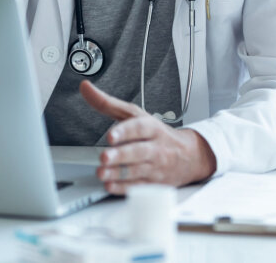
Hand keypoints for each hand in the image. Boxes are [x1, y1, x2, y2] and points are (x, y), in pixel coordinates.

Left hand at [79, 80, 215, 194]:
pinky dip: (124, 188)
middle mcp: (155, 147)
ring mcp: (155, 166)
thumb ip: (107, 103)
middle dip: (120, 155)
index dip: (125, 131)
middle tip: (104, 157)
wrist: (189, 155)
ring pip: (136, 171)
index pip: (139, 128)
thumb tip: (85, 87)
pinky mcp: (154, 183)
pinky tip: (110, 186)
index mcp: (151, 127)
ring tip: (101, 173)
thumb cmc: (157, 133)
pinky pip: (139, 187)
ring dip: (117, 174)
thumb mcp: (134, 114)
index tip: (110, 135)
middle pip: (138, 151)